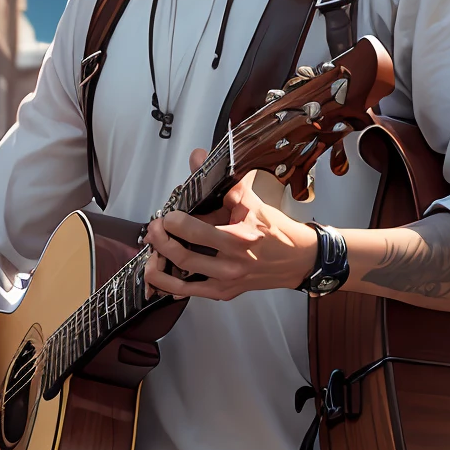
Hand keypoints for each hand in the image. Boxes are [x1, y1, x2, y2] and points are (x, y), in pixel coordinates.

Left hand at [144, 151, 314, 300]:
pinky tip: (160, 273)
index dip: (175, 222)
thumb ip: (220, 182)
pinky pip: (191, 292)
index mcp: (239, 239)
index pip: (196, 232)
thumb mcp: (250, 201)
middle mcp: (232, 265)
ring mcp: (227, 283)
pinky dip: (171, 285)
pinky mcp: (225, 293)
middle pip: (184, 257)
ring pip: (182, 281)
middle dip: (162, 241)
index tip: (168, 214)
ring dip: (160, 267)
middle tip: (154, 229)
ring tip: (151, 252)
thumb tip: (197, 157)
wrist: (298, 259)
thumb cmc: (275, 230)